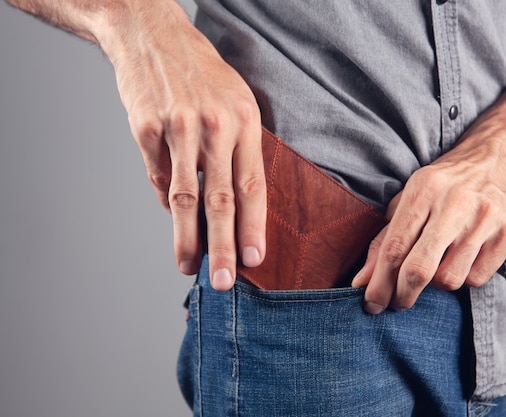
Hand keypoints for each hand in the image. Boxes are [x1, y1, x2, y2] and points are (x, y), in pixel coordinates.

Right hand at [101, 3, 265, 289]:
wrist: (153, 35)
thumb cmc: (202, 75)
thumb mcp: (236, 102)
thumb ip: (240, 151)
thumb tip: (234, 204)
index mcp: (244, 121)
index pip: (253, 185)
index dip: (254, 226)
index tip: (255, 259)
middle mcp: (213, 126)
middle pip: (220, 200)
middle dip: (223, 247)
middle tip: (224, 281)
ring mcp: (177, 128)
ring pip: (184, 197)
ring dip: (187, 238)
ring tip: (190, 266)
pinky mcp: (145, 129)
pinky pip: (158, 177)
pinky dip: (166, 203)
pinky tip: (174, 220)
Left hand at [352, 124, 505, 313]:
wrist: (501, 157)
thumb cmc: (445, 184)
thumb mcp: (409, 199)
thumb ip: (385, 239)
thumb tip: (362, 281)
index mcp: (423, 190)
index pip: (394, 247)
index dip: (379, 283)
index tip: (371, 304)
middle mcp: (455, 204)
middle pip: (420, 269)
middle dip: (402, 295)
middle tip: (397, 303)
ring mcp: (485, 219)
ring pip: (450, 279)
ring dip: (436, 284)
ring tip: (436, 267)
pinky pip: (477, 278)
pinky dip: (463, 277)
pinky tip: (461, 260)